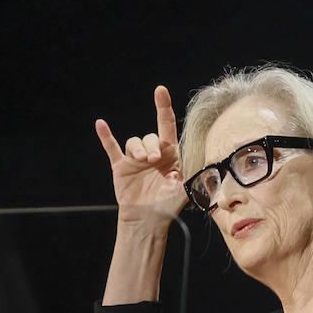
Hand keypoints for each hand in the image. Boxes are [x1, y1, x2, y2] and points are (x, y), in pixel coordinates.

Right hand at [94, 85, 186, 224]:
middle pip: (150, 136)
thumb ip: (196, 175)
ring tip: (143, 161)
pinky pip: (112, 148)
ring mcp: (136, 160)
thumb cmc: (169, 206)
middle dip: (152, 145)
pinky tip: (100, 124)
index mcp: (170, 156)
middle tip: (154, 160)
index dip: (163, 108)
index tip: (160, 92)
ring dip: (138, 148)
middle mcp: (153, 154)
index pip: (167, 126)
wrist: (149, 220)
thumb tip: (212, 168)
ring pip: (134, 142)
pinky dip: (106, 137)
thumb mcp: (186, 189)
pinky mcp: (121, 167)